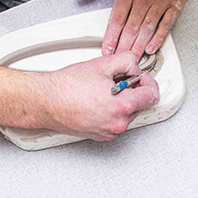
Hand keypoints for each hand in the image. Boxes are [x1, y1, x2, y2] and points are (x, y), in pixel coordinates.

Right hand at [26, 51, 159, 140]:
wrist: (45, 101)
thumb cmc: (67, 86)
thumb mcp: (102, 64)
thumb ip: (126, 62)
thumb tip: (134, 66)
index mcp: (122, 106)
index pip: (152, 95)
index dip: (148, 82)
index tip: (142, 78)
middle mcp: (118, 123)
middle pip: (140, 105)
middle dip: (132, 91)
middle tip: (116, 81)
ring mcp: (109, 132)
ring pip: (128, 114)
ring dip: (121, 102)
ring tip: (103, 92)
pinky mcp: (101, 136)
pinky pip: (115, 122)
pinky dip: (111, 112)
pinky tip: (97, 102)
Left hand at [73, 0, 187, 57]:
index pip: (117, 19)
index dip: (111, 36)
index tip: (107, 49)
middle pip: (131, 28)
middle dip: (124, 46)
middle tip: (119, 59)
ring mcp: (159, 2)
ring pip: (147, 28)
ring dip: (139, 45)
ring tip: (133, 57)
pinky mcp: (174, 3)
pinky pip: (166, 24)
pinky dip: (159, 37)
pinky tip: (152, 47)